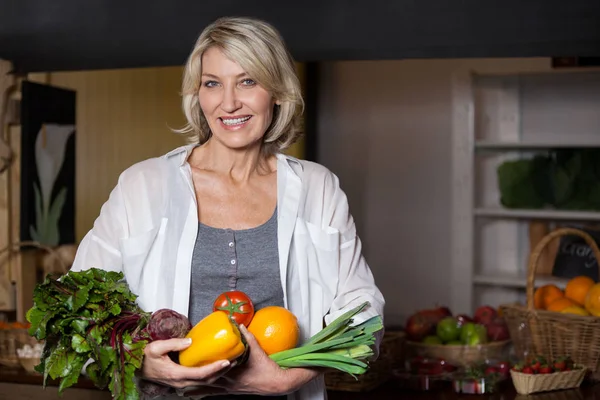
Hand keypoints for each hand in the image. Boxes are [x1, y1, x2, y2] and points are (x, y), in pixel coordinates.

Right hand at [142, 337, 231, 388]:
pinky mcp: (181, 381)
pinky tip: (215, 367)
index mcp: (176, 374)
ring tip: (228, 364)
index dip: (215, 368)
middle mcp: (181, 381)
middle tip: (234, 361)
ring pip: (204, 382)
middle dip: (221, 372)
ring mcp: (181, 383)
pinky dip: (210, 375)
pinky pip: (199, 381)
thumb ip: (173, 344)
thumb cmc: (145, 358)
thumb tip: (190, 340)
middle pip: (206, 380)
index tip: (226, 361)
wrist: (136, 369)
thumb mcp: (156, 348)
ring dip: (218, 374)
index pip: (201, 374)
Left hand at [185, 325, 319, 396]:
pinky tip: (197, 396)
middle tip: (179, 378)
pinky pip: (215, 394)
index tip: (189, 362)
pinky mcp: (232, 391)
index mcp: (232, 372)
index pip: (213, 369)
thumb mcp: (257, 350)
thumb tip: (239, 325)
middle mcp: (228, 383)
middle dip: (192, 380)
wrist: (276, 383)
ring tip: (181, 390)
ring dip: (195, 389)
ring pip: (209, 390)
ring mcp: (230, 389)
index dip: (200, 367)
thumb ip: (248, 337)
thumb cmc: (267, 369)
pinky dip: (205, 394)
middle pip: (207, 381)